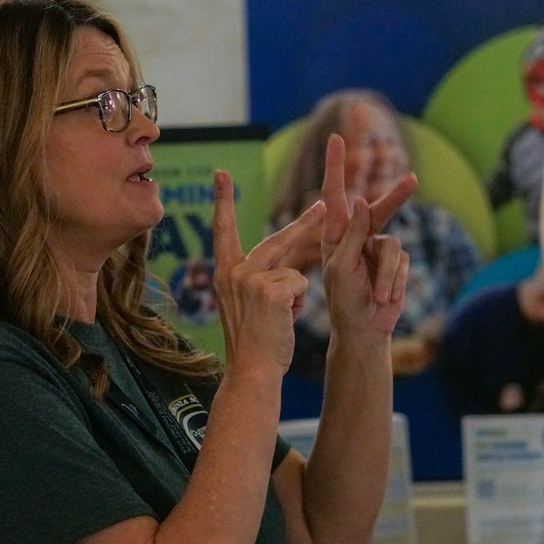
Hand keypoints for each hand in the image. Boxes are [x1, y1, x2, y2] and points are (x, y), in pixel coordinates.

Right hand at [212, 170, 325, 376]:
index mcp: (224, 272)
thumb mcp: (246, 304)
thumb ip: (258, 279)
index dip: (223, 200)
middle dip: (304, 224)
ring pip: (293, 268)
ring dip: (296, 291)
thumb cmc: (254, 342)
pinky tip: (284, 321)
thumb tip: (286, 266)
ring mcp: (251, 279)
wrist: (251, 371)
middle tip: (322, 204)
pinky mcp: (270, 290)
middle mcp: (234, 271)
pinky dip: (299, 303)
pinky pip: (300, 284)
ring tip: (284, 314)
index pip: (223, 229)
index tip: (220, 172)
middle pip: (276, 239)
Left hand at [320, 134, 415, 335]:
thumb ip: (352, 234)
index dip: (335, 166)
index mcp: (335, 234)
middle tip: (412, 179)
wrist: (363, 328)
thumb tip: (362, 199)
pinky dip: (393, 281)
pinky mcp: (396, 263)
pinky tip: (385, 298)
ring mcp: (377, 248)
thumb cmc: (343, 299)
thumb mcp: (341, 266)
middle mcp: (357, 236)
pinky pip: (401, 263)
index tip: (335, 138)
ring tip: (378, 296)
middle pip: (379, 209)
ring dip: (387, 275)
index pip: (335, 194)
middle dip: (397, 197)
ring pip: (393, 245)